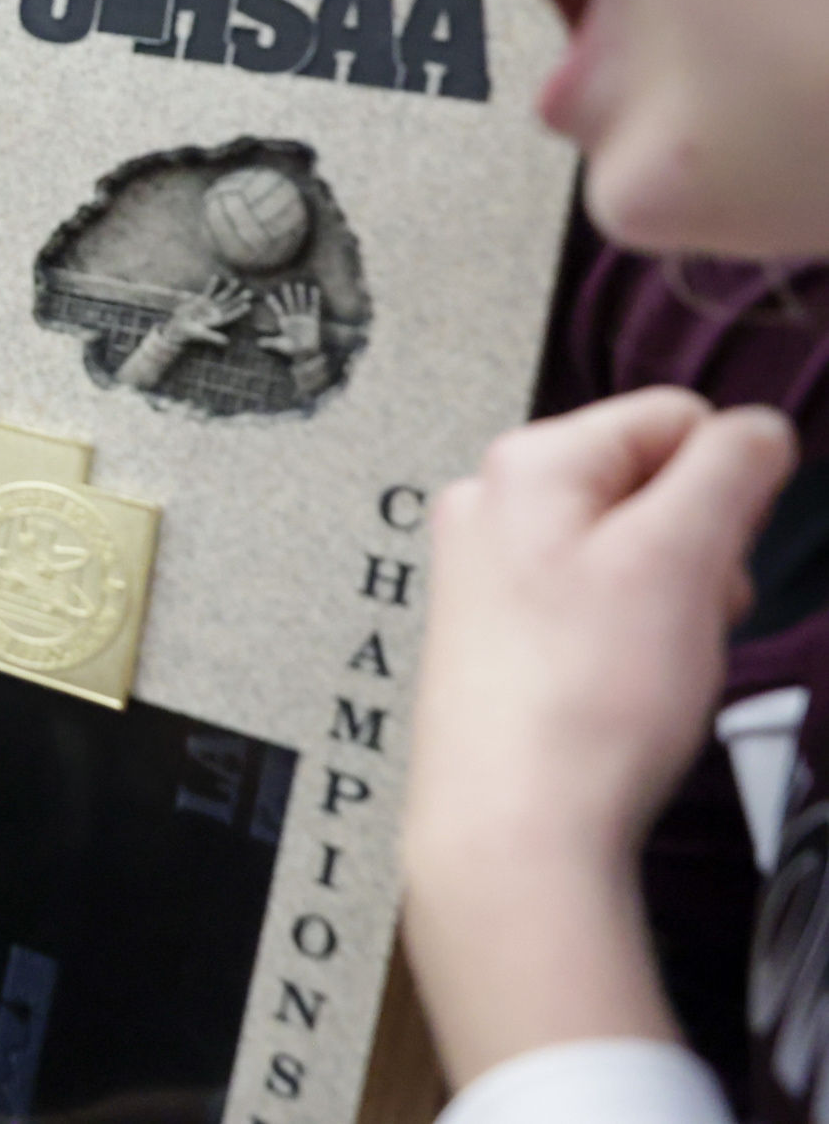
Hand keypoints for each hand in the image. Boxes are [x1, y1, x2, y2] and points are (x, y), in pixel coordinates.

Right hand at [166, 275, 252, 345]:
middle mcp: (216, 312)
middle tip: (249, 293)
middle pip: (230, 304)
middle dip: (239, 299)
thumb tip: (227, 342)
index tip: (248, 305)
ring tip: (236, 281)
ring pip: (222, 296)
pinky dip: (212, 285)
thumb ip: (214, 337)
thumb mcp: (201, 334)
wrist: (179, 327)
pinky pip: (208, 291)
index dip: (240, 311)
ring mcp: (210, 306)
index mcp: (218, 321)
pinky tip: (216, 277)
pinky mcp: (202, 300)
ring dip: (229, 289)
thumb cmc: (190, 333)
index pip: (231, 315)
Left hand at [259, 282, 324, 360]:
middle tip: (284, 284)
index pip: (278, 310)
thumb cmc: (292, 350)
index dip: (273, 303)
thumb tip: (257, 342)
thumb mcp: (280, 345)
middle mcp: (293, 318)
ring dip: (300, 295)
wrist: (306, 354)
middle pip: (290, 304)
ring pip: (301, 304)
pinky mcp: (313, 320)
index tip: (268, 295)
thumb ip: (270, 342)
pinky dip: (314, 299)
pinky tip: (314, 289)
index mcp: (284, 323)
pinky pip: (314, 307)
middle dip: (287, 295)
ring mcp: (303, 318)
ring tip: (299, 284)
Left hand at [402, 388, 794, 1086]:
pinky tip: (623, 686)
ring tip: (653, 659)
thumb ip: (729, 471)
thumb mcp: (684, 559)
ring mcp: (487, 569)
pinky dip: (631, 635)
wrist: (515, 825)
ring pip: (629, 548)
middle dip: (697, 547)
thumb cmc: (581, 701)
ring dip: (670, 595)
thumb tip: (756, 429)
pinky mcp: (497, 630)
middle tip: (690, 613)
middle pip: (650, 484)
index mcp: (527, 464)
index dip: (728, 483)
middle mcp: (491, 504)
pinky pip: (595, 602)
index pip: (673, 418)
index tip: (729, 548)